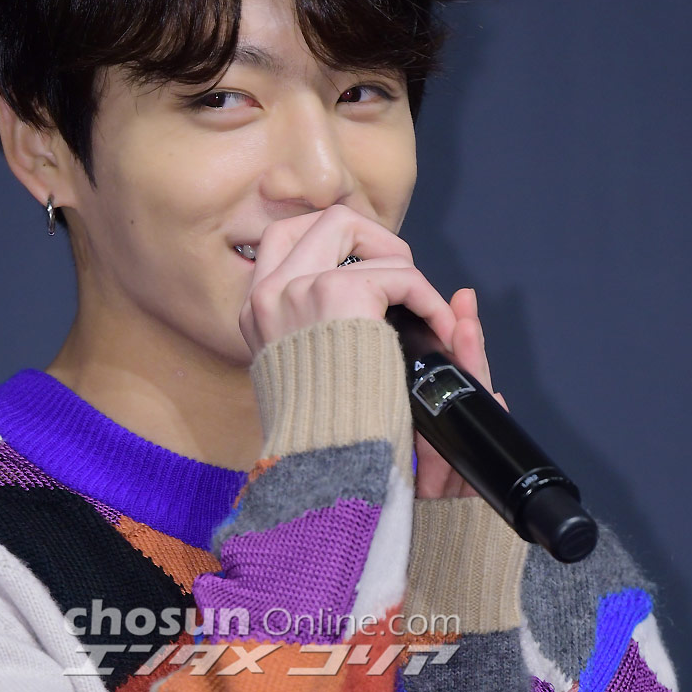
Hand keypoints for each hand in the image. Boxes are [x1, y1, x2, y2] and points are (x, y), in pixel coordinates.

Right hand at [239, 205, 507, 499]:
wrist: (332, 472)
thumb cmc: (328, 440)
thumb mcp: (316, 381)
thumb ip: (327, 336)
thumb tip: (352, 295)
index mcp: (256, 318)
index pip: (279, 244)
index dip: (330, 247)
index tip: (364, 273)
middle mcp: (267, 297)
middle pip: (313, 220)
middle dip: (367, 236)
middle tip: (397, 277)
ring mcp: (299, 291)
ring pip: (349, 226)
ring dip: (396, 256)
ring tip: (416, 299)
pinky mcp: (338, 295)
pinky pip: (397, 272)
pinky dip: (426, 296)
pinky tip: (436, 327)